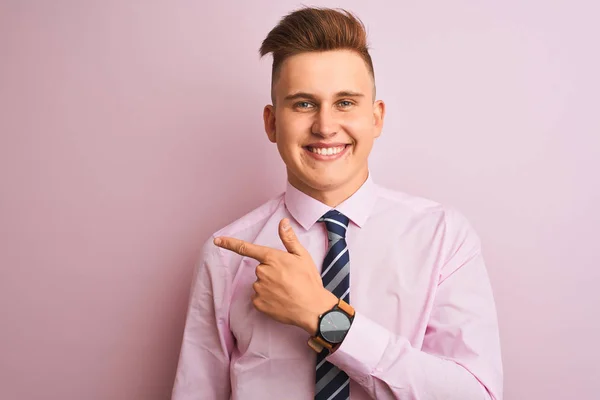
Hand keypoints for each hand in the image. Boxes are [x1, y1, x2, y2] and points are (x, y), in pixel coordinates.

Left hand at [214, 218, 337, 334]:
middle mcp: (262, 272)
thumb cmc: (309, 281)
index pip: (246, 248)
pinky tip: (280, 300)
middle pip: (260, 269)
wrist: (313, 309)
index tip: (217, 240)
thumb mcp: (302, 256)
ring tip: (287, 291)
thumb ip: (289, 239)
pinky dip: (267, 299)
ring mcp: (259, 288)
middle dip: (271, 272)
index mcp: (272, 258)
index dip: (230, 243)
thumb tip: (283, 222)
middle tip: (288, 279)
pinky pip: (258, 297)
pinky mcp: (258, 303)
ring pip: (259, 283)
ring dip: (269, 286)